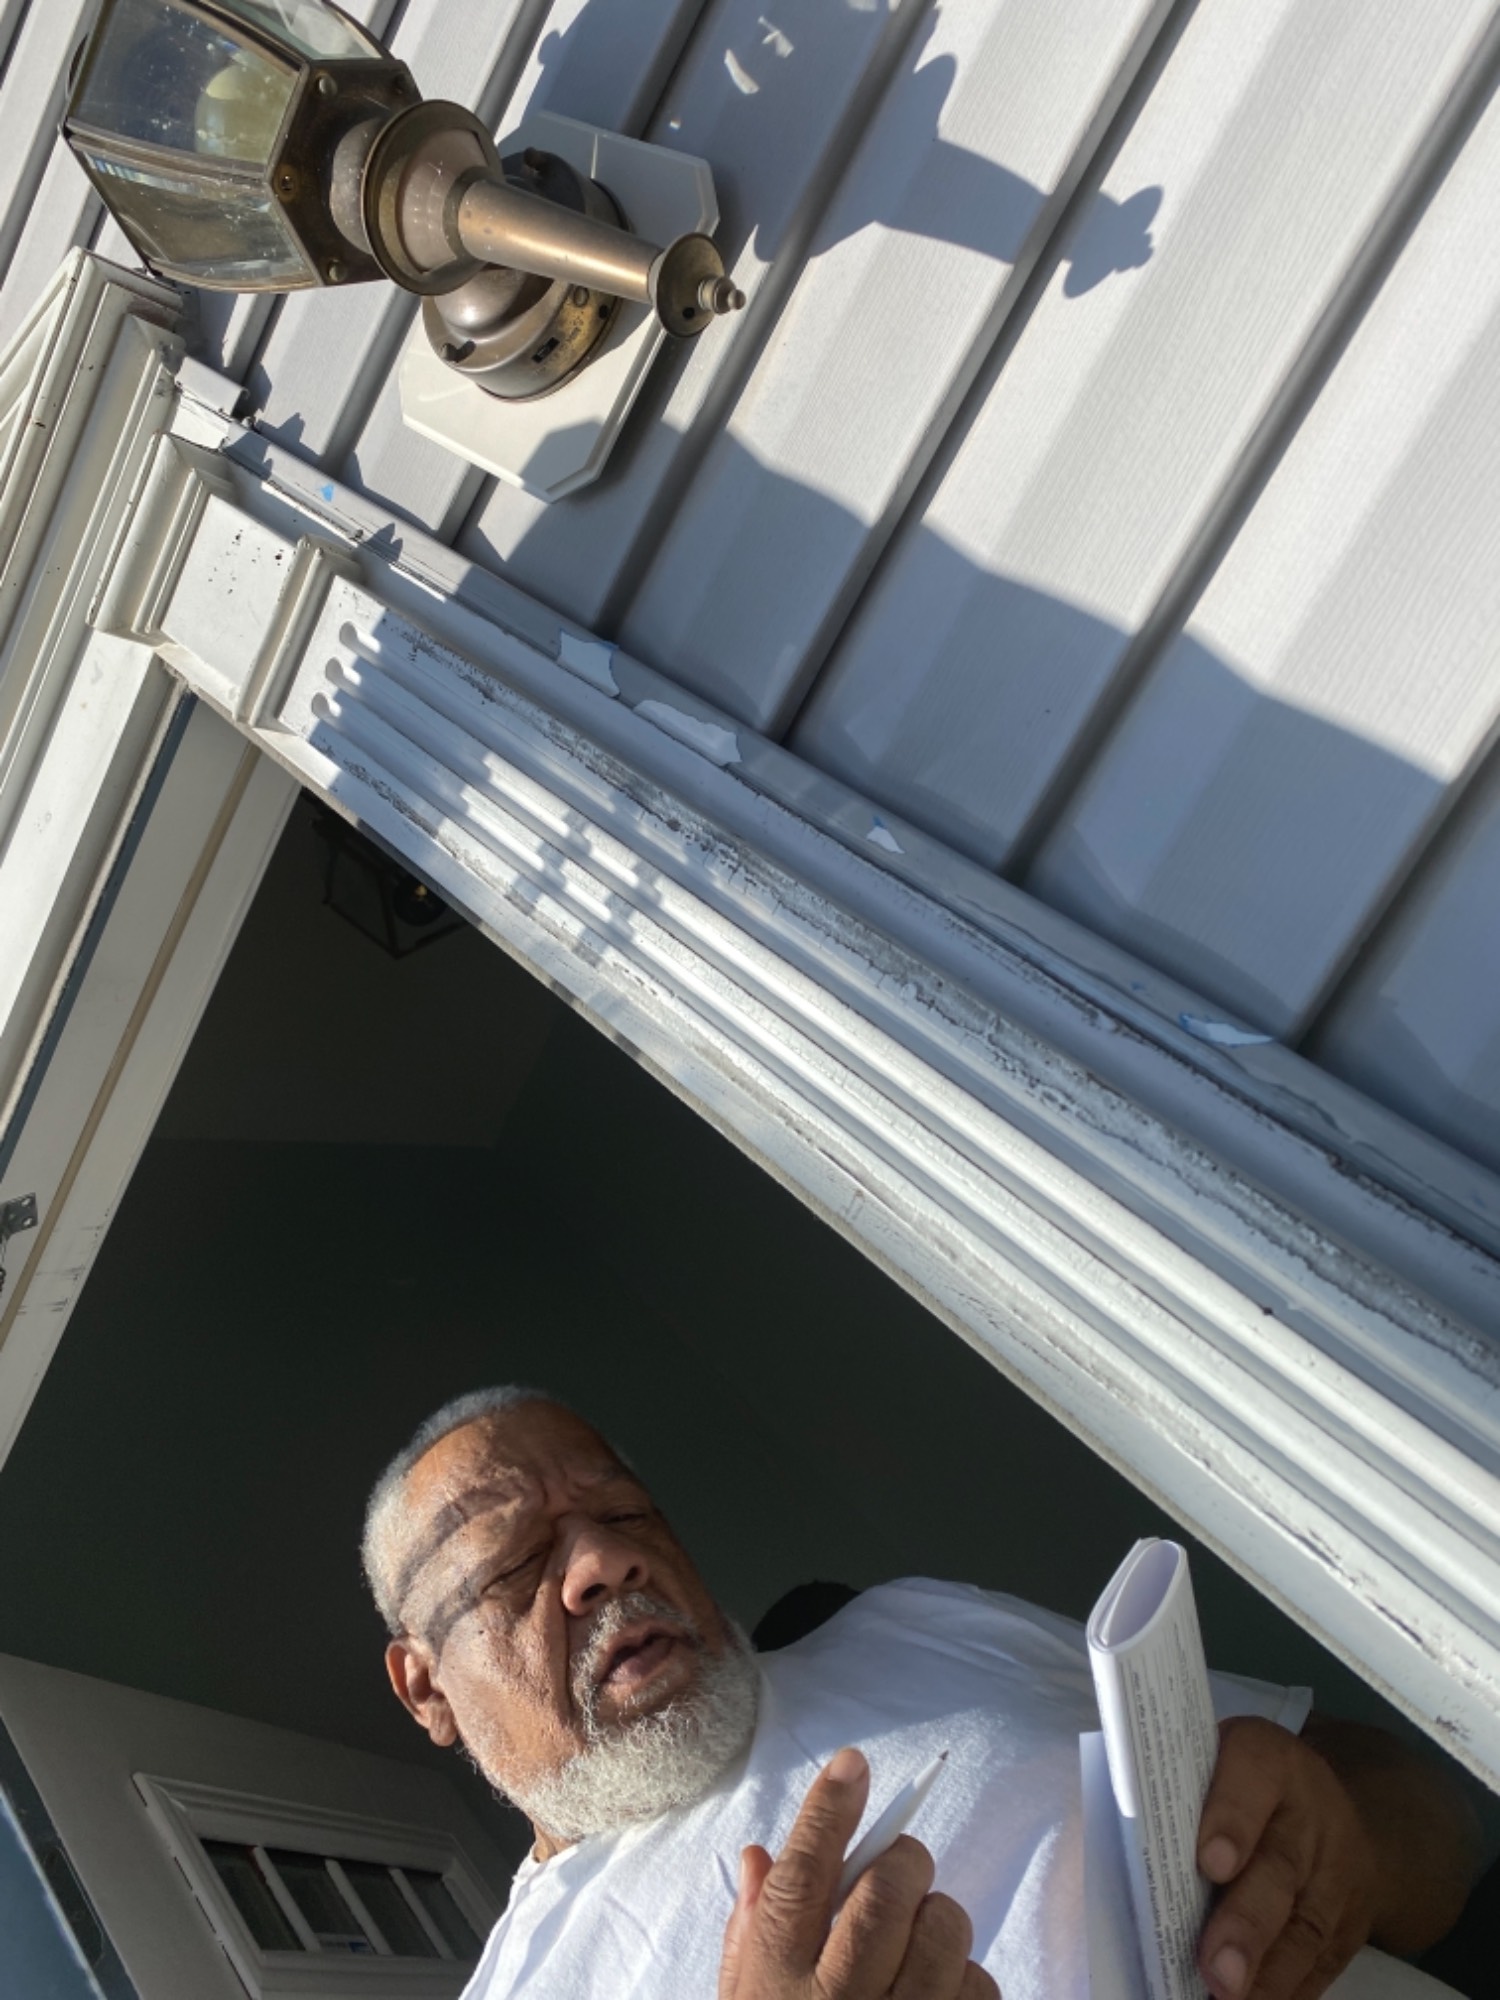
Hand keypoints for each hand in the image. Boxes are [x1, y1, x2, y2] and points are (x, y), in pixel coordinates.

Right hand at [719, 1746, 998, 1999]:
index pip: (803, 1873)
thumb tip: (762, 1857)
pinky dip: (967, 1982)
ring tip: (919, 1941)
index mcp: (774, 1981)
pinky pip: (982, 1990)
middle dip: (902, 1860)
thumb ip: (750, 1933)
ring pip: (946, 1930)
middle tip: (899, 1867)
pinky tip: (938, 1997)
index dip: (829, 1808)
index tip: (854, 1764)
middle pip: (887, 1888)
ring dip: (939, 1920)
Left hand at [1196, 1717, 1378, 1999]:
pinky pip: (1323, 1961)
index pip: (1252, 1774)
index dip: (1232, 1819)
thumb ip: (1175, 1802)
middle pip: (1280, 1867)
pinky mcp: (1351, 1922)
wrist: (1326, 1806)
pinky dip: (1289, 1988)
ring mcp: (1338, 1871)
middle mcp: (1309, 1813)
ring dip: (1269, 1972)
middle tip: (1217, 1968)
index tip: (1209, 1864)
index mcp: (1266, 1760)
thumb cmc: (1235, 1786)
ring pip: (1306, 1925)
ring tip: (1231, 1999)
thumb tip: (1106, 1861)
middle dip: (1248, 1922)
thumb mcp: (1212, 1766)